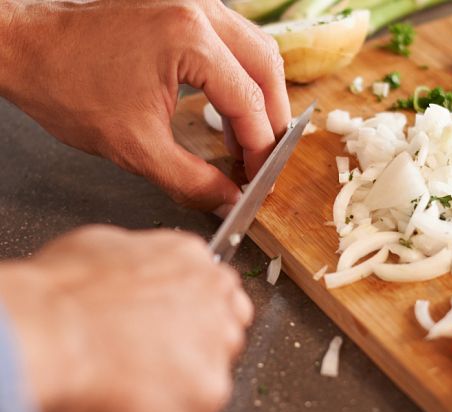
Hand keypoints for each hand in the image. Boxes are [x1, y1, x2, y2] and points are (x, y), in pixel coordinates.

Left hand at [0, 0, 290, 214]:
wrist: (27, 50)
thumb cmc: (68, 87)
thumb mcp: (135, 147)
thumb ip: (191, 180)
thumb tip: (228, 201)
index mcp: (190, 40)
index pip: (250, 102)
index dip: (261, 148)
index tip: (259, 179)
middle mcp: (199, 11)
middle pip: (267, 67)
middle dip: (273, 119)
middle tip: (264, 159)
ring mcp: (193, 3)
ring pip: (257, 49)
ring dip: (261, 95)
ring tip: (249, 137)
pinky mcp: (183, 7)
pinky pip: (233, 41)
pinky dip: (241, 75)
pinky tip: (230, 106)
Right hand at [0, 226, 252, 411]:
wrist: (49, 334)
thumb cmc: (59, 297)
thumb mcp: (98, 249)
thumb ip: (134, 265)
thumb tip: (128, 279)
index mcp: (189, 258)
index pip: (214, 290)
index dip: (189, 316)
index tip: (169, 331)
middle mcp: (214, 298)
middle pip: (224, 332)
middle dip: (193, 352)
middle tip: (149, 366)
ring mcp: (217, 346)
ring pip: (210, 378)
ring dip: (177, 391)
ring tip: (131, 395)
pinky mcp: (209, 391)